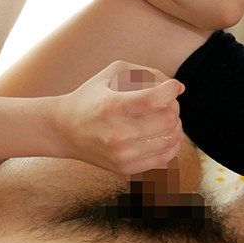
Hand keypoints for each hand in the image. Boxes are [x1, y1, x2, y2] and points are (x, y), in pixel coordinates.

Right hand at [52, 61, 184, 174]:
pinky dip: (171, 144)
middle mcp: (116, 134)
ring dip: (176, 126)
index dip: (170, 90)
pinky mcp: (126, 169)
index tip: (173, 86)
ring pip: (170, 140)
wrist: (65, 130)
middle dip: (174, 106)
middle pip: (167, 120)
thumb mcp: (111, 74)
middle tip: (168, 102)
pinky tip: (165, 133)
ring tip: (168, 117)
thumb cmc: (91, 96)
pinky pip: (164, 159)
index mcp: (110, 107)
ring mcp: (122, 155)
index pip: (152, 100)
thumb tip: (178, 88)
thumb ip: (145, 73)